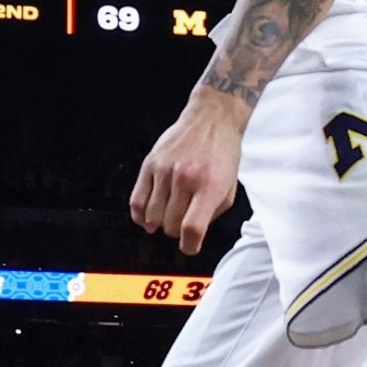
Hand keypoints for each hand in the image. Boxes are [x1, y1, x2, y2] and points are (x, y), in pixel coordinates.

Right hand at [130, 94, 245, 254]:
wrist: (212, 119)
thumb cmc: (223, 154)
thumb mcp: (230, 187)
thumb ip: (212, 213)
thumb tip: (192, 235)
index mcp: (210, 186)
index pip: (192, 228)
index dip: (189, 245)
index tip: (190, 246)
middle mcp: (186, 179)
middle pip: (170, 225)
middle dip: (177, 232)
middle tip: (182, 225)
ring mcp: (165, 171)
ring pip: (152, 216)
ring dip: (159, 224)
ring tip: (167, 218)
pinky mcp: (150, 164)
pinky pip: (136, 201)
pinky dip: (139, 215)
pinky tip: (147, 217)